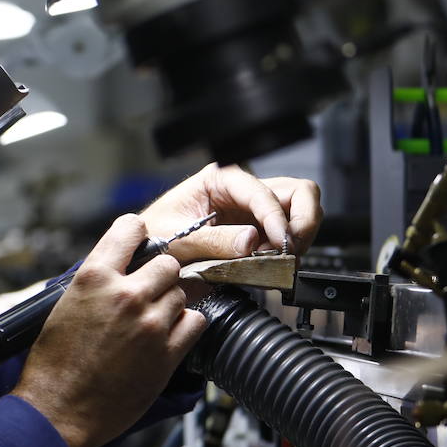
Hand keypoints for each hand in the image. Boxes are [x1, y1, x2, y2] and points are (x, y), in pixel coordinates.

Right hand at [11, 215, 205, 446]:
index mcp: (93, 277)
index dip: (138, 235)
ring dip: (171, 304)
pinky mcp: (167, 354)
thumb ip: (98, 282)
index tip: (141, 245)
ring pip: (181, 293)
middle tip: (147, 293)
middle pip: (167, 263)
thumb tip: (124, 267)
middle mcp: (125, 295)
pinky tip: (166, 337)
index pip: (131, 228)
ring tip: (150, 322)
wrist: (58, 410)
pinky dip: (185, 327)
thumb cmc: (54, 363)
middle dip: (159, 276)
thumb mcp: (66, 306)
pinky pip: (196, 322)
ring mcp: (149, 324)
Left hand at [139, 163, 321, 263]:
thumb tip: (250, 241)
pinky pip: (289, 239)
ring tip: (278, 260)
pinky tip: (270, 266)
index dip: (276, 218)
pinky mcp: (259, 236)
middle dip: (302, 221)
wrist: (145, 262)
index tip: (280, 243)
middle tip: (290, 250)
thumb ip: (211, 241)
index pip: (263, 192)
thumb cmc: (152, 240)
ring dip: (299, 237)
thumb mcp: (175, 239)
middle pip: (297, 192)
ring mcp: (254, 213)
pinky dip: (289, 253)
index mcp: (218, 181)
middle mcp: (242, 192)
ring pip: (300, 213)